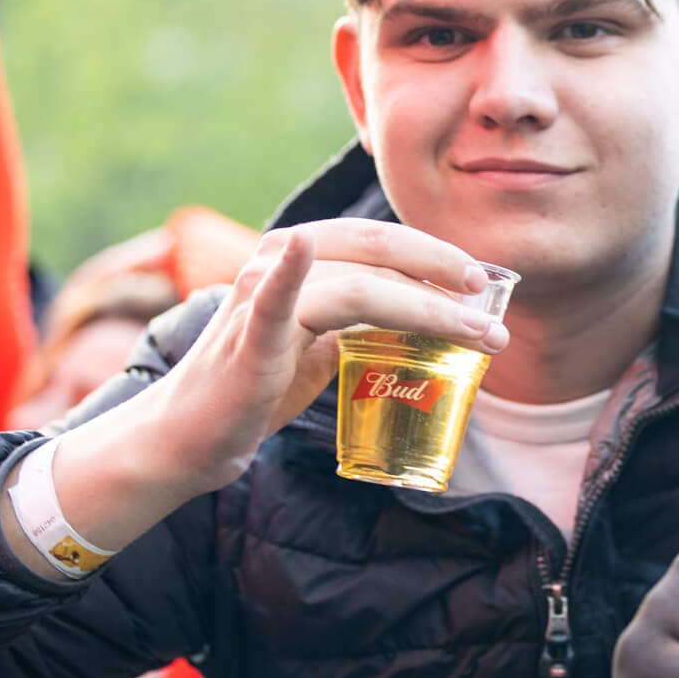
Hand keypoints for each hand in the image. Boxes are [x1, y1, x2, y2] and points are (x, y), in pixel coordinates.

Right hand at [125, 220, 508, 498]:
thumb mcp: (322, 341)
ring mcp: (261, 298)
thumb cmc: (257, 384)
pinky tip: (301, 252)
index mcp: (300, 254)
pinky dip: (289, 273)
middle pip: (376, 250)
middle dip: (441, 272)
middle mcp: (279, 260)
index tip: (481, 283)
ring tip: (476, 331)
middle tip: (488, 301)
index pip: (380, 240)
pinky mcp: (247, 340)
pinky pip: (273, 301)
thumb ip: (365, 320)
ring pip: (359, 287)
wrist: (191, 437)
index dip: (434, 254)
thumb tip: (435, 317)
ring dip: (426, 307)